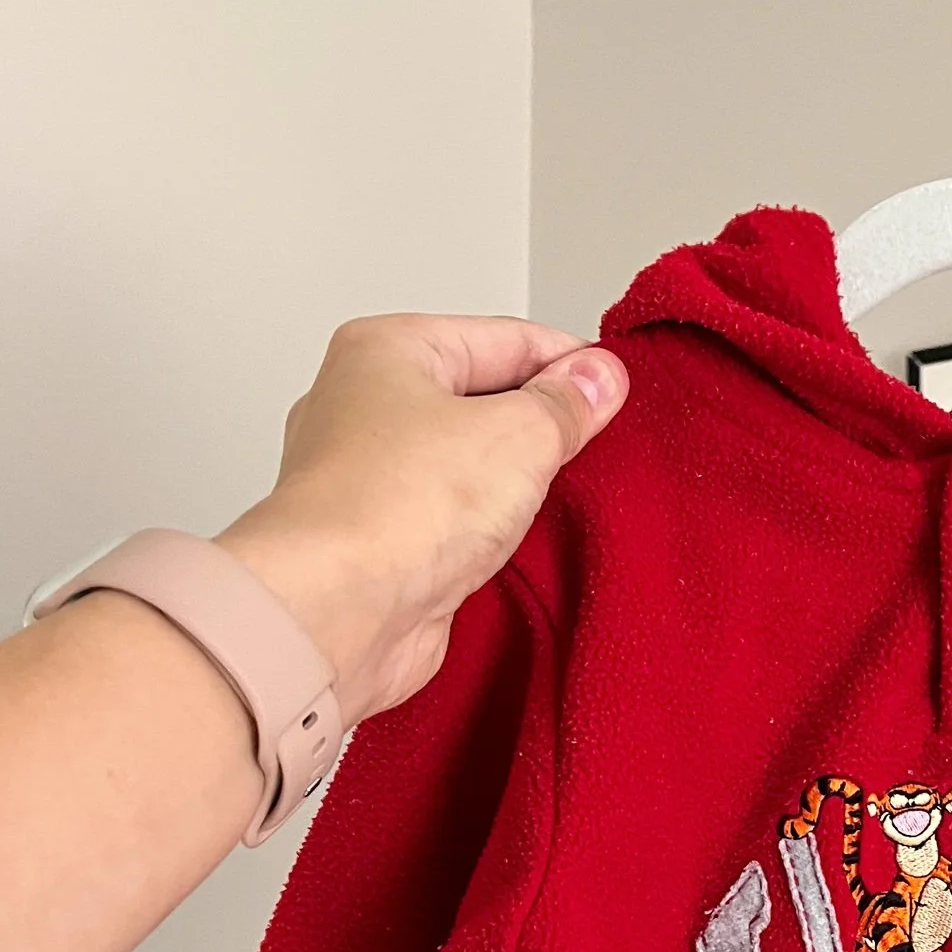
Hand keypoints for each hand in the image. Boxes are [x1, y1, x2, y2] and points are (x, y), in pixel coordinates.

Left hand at [216, 315, 626, 725]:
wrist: (336, 613)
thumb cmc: (395, 510)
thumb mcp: (519, 435)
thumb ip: (566, 403)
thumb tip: (597, 379)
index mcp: (387, 350)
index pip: (503, 337)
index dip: (568, 362)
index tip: (615, 390)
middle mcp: (366, 407)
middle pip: (480, 398)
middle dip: (540, 423)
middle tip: (593, 445)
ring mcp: (368, 478)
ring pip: (464, 464)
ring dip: (513, 483)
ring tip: (559, 497)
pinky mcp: (378, 543)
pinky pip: (449, 520)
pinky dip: (486, 530)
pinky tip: (517, 543)